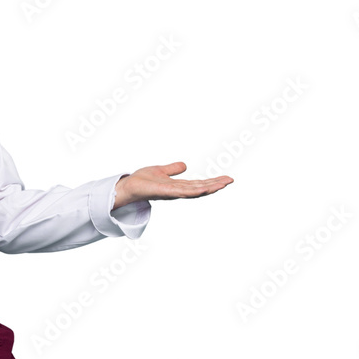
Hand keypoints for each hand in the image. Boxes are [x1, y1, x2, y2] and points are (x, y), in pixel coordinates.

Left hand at [113, 161, 232, 209]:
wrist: (128, 185)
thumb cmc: (142, 180)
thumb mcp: (161, 171)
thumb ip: (173, 169)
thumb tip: (185, 165)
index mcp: (178, 186)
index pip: (199, 184)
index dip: (212, 182)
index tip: (226, 179)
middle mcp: (178, 191)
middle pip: (201, 188)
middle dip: (216, 185)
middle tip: (230, 180)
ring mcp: (173, 193)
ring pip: (195, 191)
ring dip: (209, 188)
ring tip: (223, 184)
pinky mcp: (165, 192)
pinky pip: (182, 192)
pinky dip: (194, 191)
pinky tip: (204, 189)